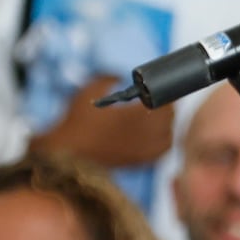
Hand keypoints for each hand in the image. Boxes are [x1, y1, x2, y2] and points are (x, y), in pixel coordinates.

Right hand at [30, 76, 175, 168]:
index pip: (165, 101)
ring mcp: (146, 150)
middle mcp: (147, 133)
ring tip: (154, 118)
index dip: (164, 93)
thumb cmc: (79, 123)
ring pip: (168, 135)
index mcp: (138, 114)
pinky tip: (152, 135)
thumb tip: (119, 76)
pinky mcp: (141, 163)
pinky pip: (162, 150)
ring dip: (164, 125)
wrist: (69, 155)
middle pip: (170, 118)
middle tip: (156, 101)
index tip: (158, 89)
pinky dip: (161, 141)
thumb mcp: (91, 90)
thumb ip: (109, 78)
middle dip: (164, 108)